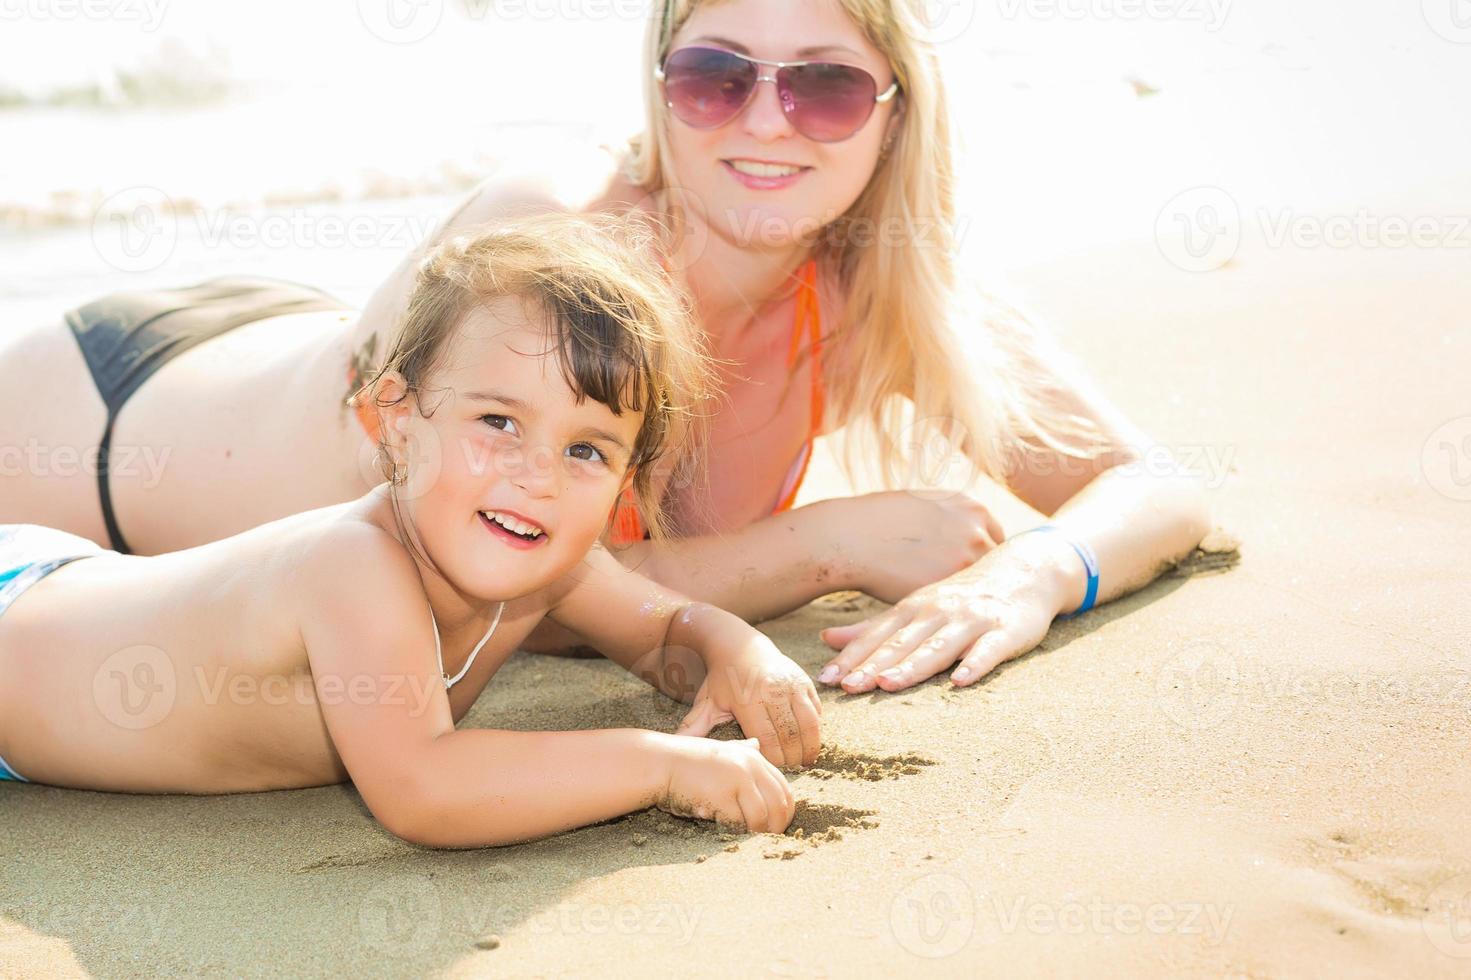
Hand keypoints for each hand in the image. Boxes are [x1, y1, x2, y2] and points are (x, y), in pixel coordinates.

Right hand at [658, 735, 794, 832]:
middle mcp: (749, 766)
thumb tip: (757, 744)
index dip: (784, 813)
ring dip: (754, 833)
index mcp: (752, 757)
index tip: (774, 827)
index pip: (784, 790)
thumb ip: (740, 750)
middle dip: (775, 827)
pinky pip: (738, 823)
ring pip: (762, 817)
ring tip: (743, 838)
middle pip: (779, 805)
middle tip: (766, 841)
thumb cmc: (685, 760)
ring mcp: (736, 780)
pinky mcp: (721, 796)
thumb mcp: (718, 749)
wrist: (657, 763)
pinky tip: (724, 830)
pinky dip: (734, 831)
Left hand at [675, 631, 822, 769]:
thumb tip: (676, 756)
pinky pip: (816, 712)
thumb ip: (693, 729)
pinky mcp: (805, 681)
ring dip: (808, 747)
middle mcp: (774, 691)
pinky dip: (815, 729)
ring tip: (804, 761)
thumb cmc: (720, 680)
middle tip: (791, 772)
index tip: (770, 770)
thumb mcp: (705, 703)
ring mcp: (792, 685)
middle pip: (790, 737)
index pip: (767, 741)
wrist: (738, 645)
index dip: (772, 761)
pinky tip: (808, 741)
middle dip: (792, 759)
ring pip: (809, 725)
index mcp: (749, 701)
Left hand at [817, 533, 1069, 692]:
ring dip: (913, 665)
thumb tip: (826, 640)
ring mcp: (972, 620)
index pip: (877, 635)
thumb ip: (873, 627)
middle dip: (873, 665)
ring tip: (887, 684)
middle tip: (847, 688)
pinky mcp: (1005, 631)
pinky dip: (975, 665)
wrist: (1022, 569)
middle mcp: (939, 611)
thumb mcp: (915, 606)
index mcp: (913, 607)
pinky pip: (989, 650)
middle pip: (902, 642)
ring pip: (939, 646)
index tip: (825, 679)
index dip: (851, 657)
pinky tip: (960, 681)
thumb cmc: (961, 596)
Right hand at [840, 491, 1005, 602]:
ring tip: (959, 608)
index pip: (994, 537)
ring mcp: (968, 558)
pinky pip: (962, 604)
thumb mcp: (922, 505)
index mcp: (971, 507)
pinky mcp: (952, 587)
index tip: (968, 569)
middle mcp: (977, 529)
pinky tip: (941, 613)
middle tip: (970, 593)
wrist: (848, 538)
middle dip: (982, 577)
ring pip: (981, 587)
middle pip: (994, 562)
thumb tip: (956, 535)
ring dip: (972, 597)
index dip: (980, 555)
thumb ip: (949, 519)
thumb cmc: (875, 520)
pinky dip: (955, 611)